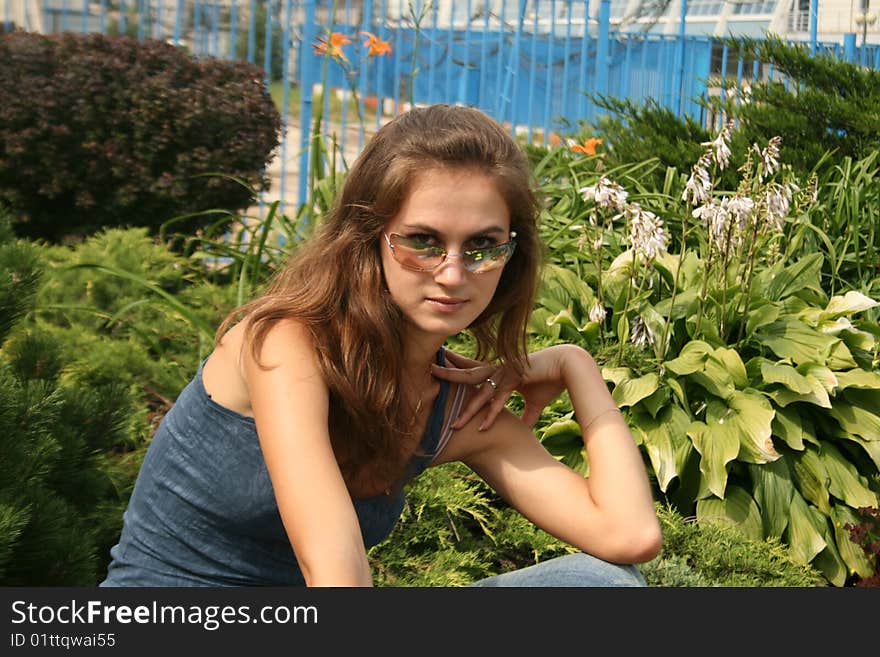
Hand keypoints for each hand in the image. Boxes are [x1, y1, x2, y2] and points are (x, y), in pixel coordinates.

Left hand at [431, 346, 572, 430]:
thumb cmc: (550, 380)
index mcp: (501, 372)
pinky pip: (500, 400)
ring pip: (481, 392)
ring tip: (453, 424)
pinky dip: (491, 414)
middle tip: (428, 371)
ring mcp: (506, 374)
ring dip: (467, 410)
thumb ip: (526, 415)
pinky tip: (482, 427)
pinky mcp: (516, 380)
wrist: (568, 367)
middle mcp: (500, 371)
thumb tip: (523, 428)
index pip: (474, 370)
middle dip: (449, 375)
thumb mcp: (536, 402)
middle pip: (469, 375)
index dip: (457, 367)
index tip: (440, 363)